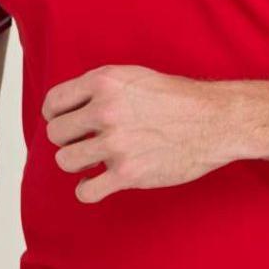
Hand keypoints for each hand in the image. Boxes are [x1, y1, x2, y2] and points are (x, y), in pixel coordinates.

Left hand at [42, 64, 230, 203]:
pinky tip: (98, 181)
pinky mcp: (128, 174)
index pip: (53, 104)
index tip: (67, 122)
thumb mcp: (133, 77)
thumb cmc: (177, 98)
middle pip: (55, 134)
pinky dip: (87, 189)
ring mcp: (116, 144)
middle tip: (86, 140)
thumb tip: (68, 109)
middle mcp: (105, 111)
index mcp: (104, 82)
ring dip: (76, 162)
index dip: (56, 115)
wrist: (215, 121)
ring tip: (93, 159)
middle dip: (68, 139)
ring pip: (65, 161)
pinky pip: (85, 191)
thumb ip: (99, 89)